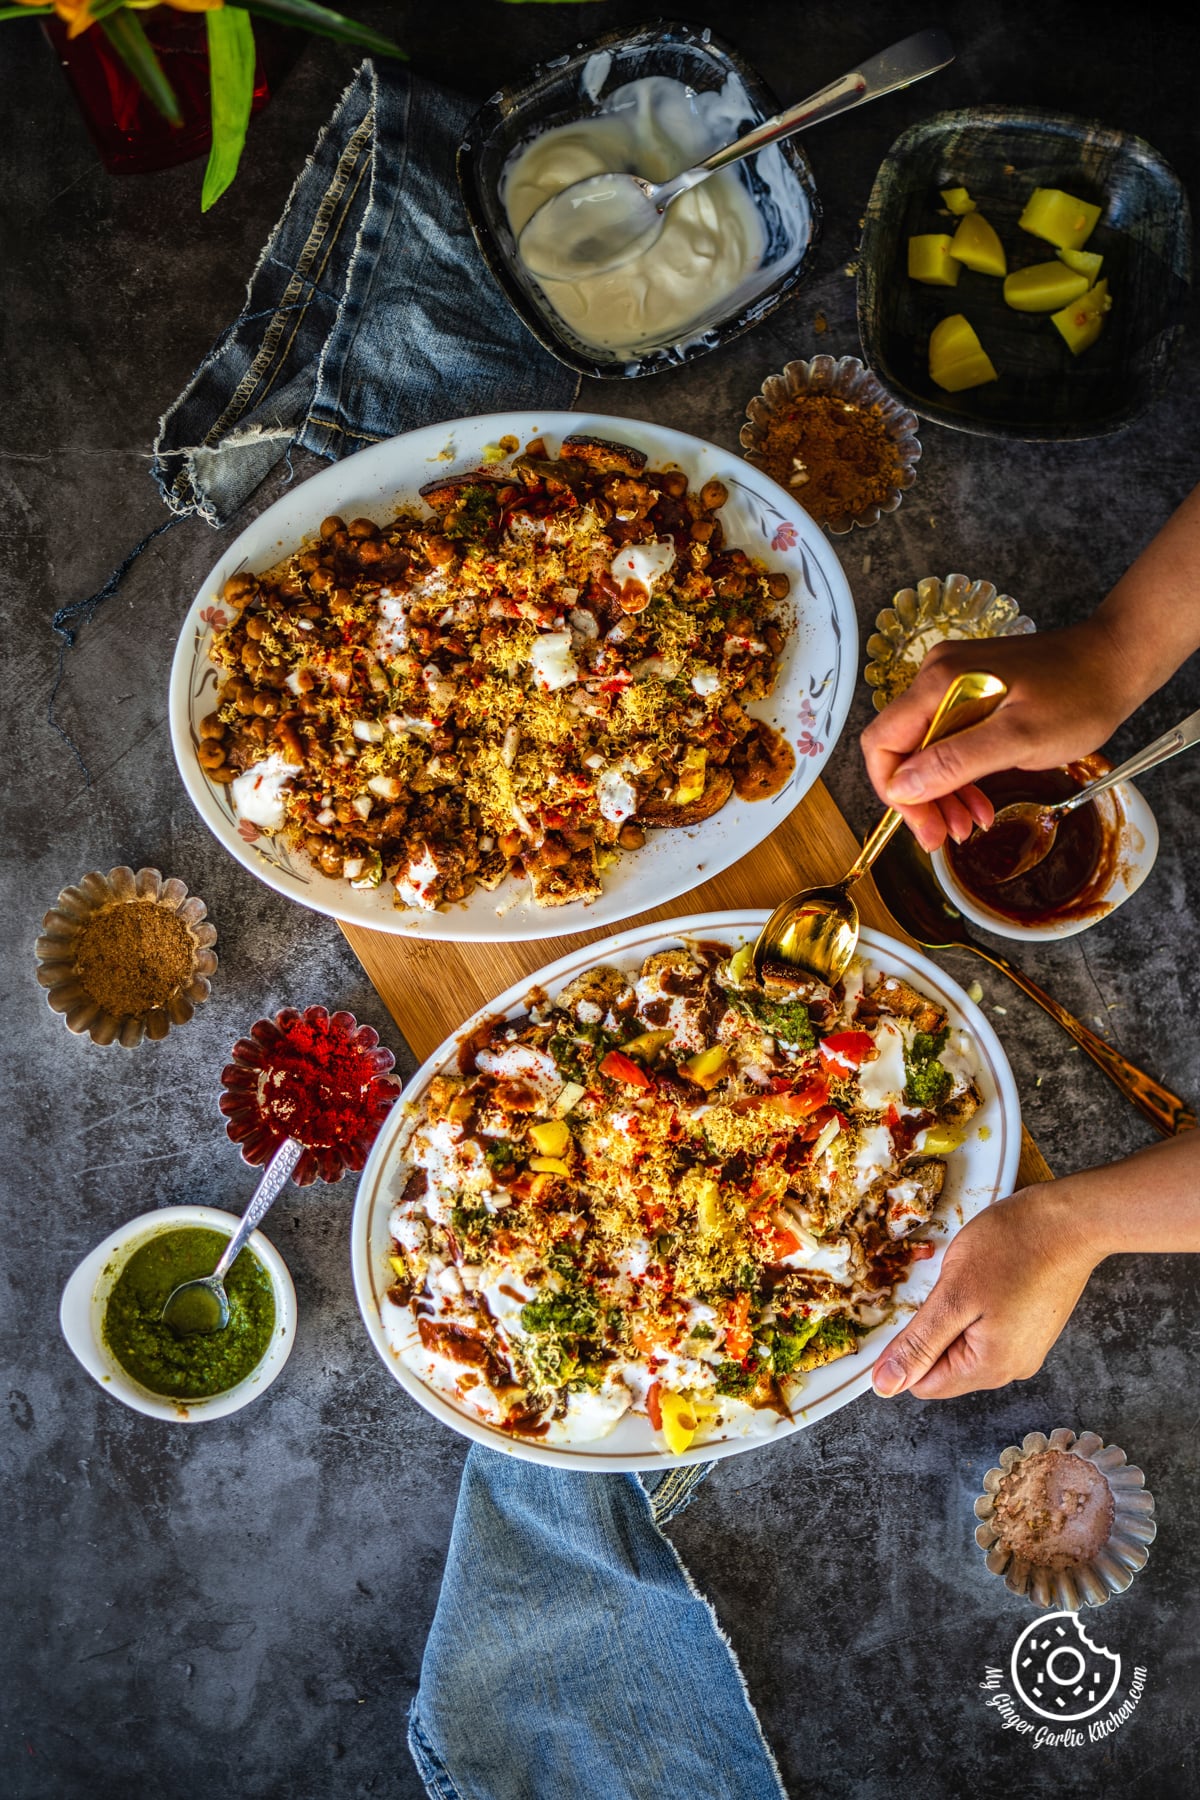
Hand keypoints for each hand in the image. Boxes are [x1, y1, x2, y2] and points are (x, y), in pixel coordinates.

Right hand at [859, 619, 1128, 851]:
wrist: (1114, 662)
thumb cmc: (1078, 696)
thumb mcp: (1019, 739)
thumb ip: (956, 762)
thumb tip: (902, 787)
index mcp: (939, 684)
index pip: (882, 743)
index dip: (895, 792)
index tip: (925, 827)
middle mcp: (936, 678)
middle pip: (900, 750)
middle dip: (920, 799)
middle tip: (948, 836)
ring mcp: (951, 683)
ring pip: (923, 750)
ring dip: (941, 793)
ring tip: (971, 823)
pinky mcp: (970, 691)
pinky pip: (946, 740)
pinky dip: (958, 775)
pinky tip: (980, 799)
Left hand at [870, 1186, 1099, 1399]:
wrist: (1070, 1221)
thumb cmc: (1013, 1247)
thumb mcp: (953, 1295)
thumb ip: (919, 1344)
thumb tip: (886, 1385)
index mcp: (989, 1368)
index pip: (924, 1384)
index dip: (907, 1349)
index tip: (914, 1309)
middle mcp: (1012, 1368)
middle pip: (947, 1365)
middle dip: (936, 1328)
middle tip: (949, 1286)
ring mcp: (1027, 1348)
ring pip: (967, 1344)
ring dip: (956, 1314)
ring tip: (972, 1279)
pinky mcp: (1034, 1328)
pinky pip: (989, 1329)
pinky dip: (978, 1306)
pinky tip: (988, 1277)